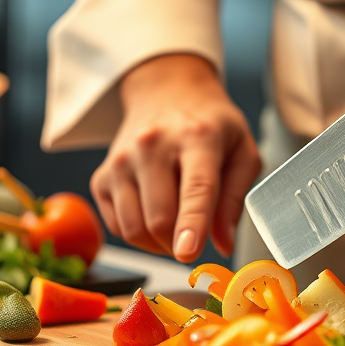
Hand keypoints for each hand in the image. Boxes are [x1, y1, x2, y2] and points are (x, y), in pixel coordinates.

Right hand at [90, 54, 260, 261]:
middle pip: (160, 218)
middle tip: (195, 236)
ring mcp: (122, 160)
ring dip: (158, 244)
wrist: (167, 93)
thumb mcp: (242, 152)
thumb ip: (236, 199)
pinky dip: (139, 234)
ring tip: (176, 226)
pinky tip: (154, 214)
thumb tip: (223, 244)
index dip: (192, 224)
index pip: (195, 187)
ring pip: (134, 229)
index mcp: (198, 137)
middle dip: (180, 243)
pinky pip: (117, 227)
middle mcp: (152, 145)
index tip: (188, 252)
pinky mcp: (102, 176)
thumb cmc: (211, 126)